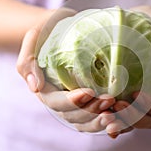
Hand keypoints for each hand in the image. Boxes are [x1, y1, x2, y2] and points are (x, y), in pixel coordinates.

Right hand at [16, 8, 122, 134]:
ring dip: (101, 121)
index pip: (56, 102)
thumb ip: (28, 60)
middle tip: (109, 100)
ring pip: (86, 122)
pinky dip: (108, 122)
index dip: (72, 102)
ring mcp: (75, 103)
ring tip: (117, 111)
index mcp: (46, 89)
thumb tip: (34, 87)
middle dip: (91, 111)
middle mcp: (60, 100)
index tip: (88, 92)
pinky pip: (97, 118)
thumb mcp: (34, 38)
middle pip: (74, 116)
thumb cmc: (49, 30)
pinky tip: (122, 118)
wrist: (64, 28)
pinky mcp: (90, 101)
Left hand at [108, 6, 150, 134]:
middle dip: (132, 117)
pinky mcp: (122, 95)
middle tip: (116, 104)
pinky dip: (110, 119)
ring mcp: (137, 99)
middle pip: (148, 121)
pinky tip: (98, 114)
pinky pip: (118, 115)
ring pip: (131, 122)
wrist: (144, 19)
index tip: (135, 93)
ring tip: (103, 113)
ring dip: (118, 121)